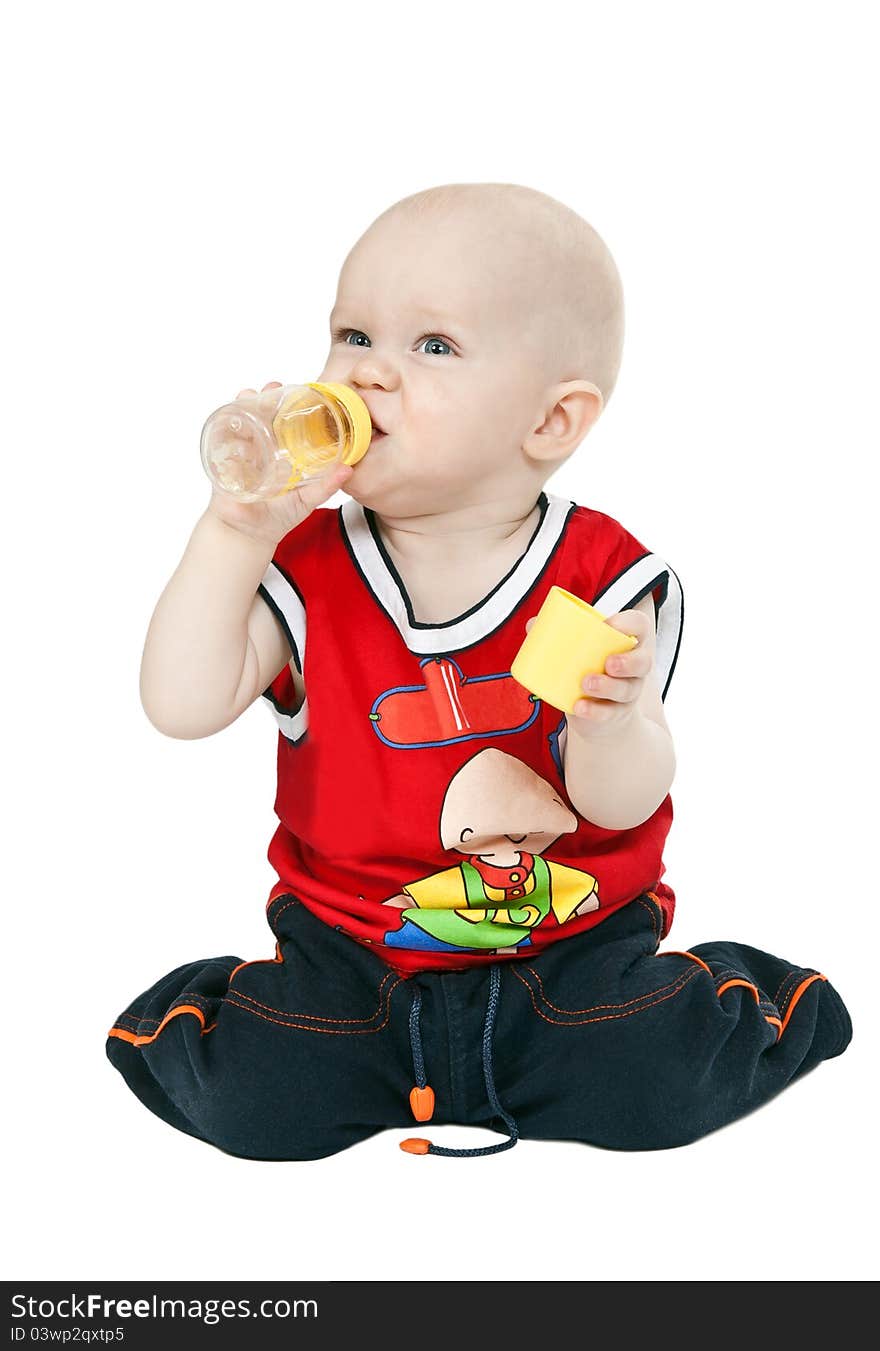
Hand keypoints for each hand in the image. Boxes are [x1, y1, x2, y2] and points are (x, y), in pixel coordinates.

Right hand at [206, 381, 353, 546]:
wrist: (250, 535)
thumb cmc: (279, 516)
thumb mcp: (306, 499)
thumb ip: (326, 485)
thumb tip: (348, 469)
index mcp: (280, 452)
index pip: (283, 421)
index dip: (287, 404)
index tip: (296, 390)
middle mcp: (259, 448)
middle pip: (259, 415)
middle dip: (262, 397)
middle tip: (272, 388)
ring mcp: (240, 453)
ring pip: (238, 421)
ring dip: (241, 405)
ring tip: (248, 396)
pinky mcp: (223, 463)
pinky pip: (220, 440)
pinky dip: (224, 427)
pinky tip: (230, 417)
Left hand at [523, 607, 653, 737]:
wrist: (596, 712)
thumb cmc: (589, 668)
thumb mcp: (580, 651)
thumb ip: (558, 635)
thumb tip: (532, 624)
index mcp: (628, 643)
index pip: (639, 626)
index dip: (628, 623)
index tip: (607, 624)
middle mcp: (636, 668)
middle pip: (644, 662)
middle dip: (628, 662)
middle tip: (608, 663)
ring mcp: (629, 692)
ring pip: (627, 689)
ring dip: (608, 687)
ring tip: (586, 683)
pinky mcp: (616, 714)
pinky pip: (609, 713)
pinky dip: (594, 711)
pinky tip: (579, 707)